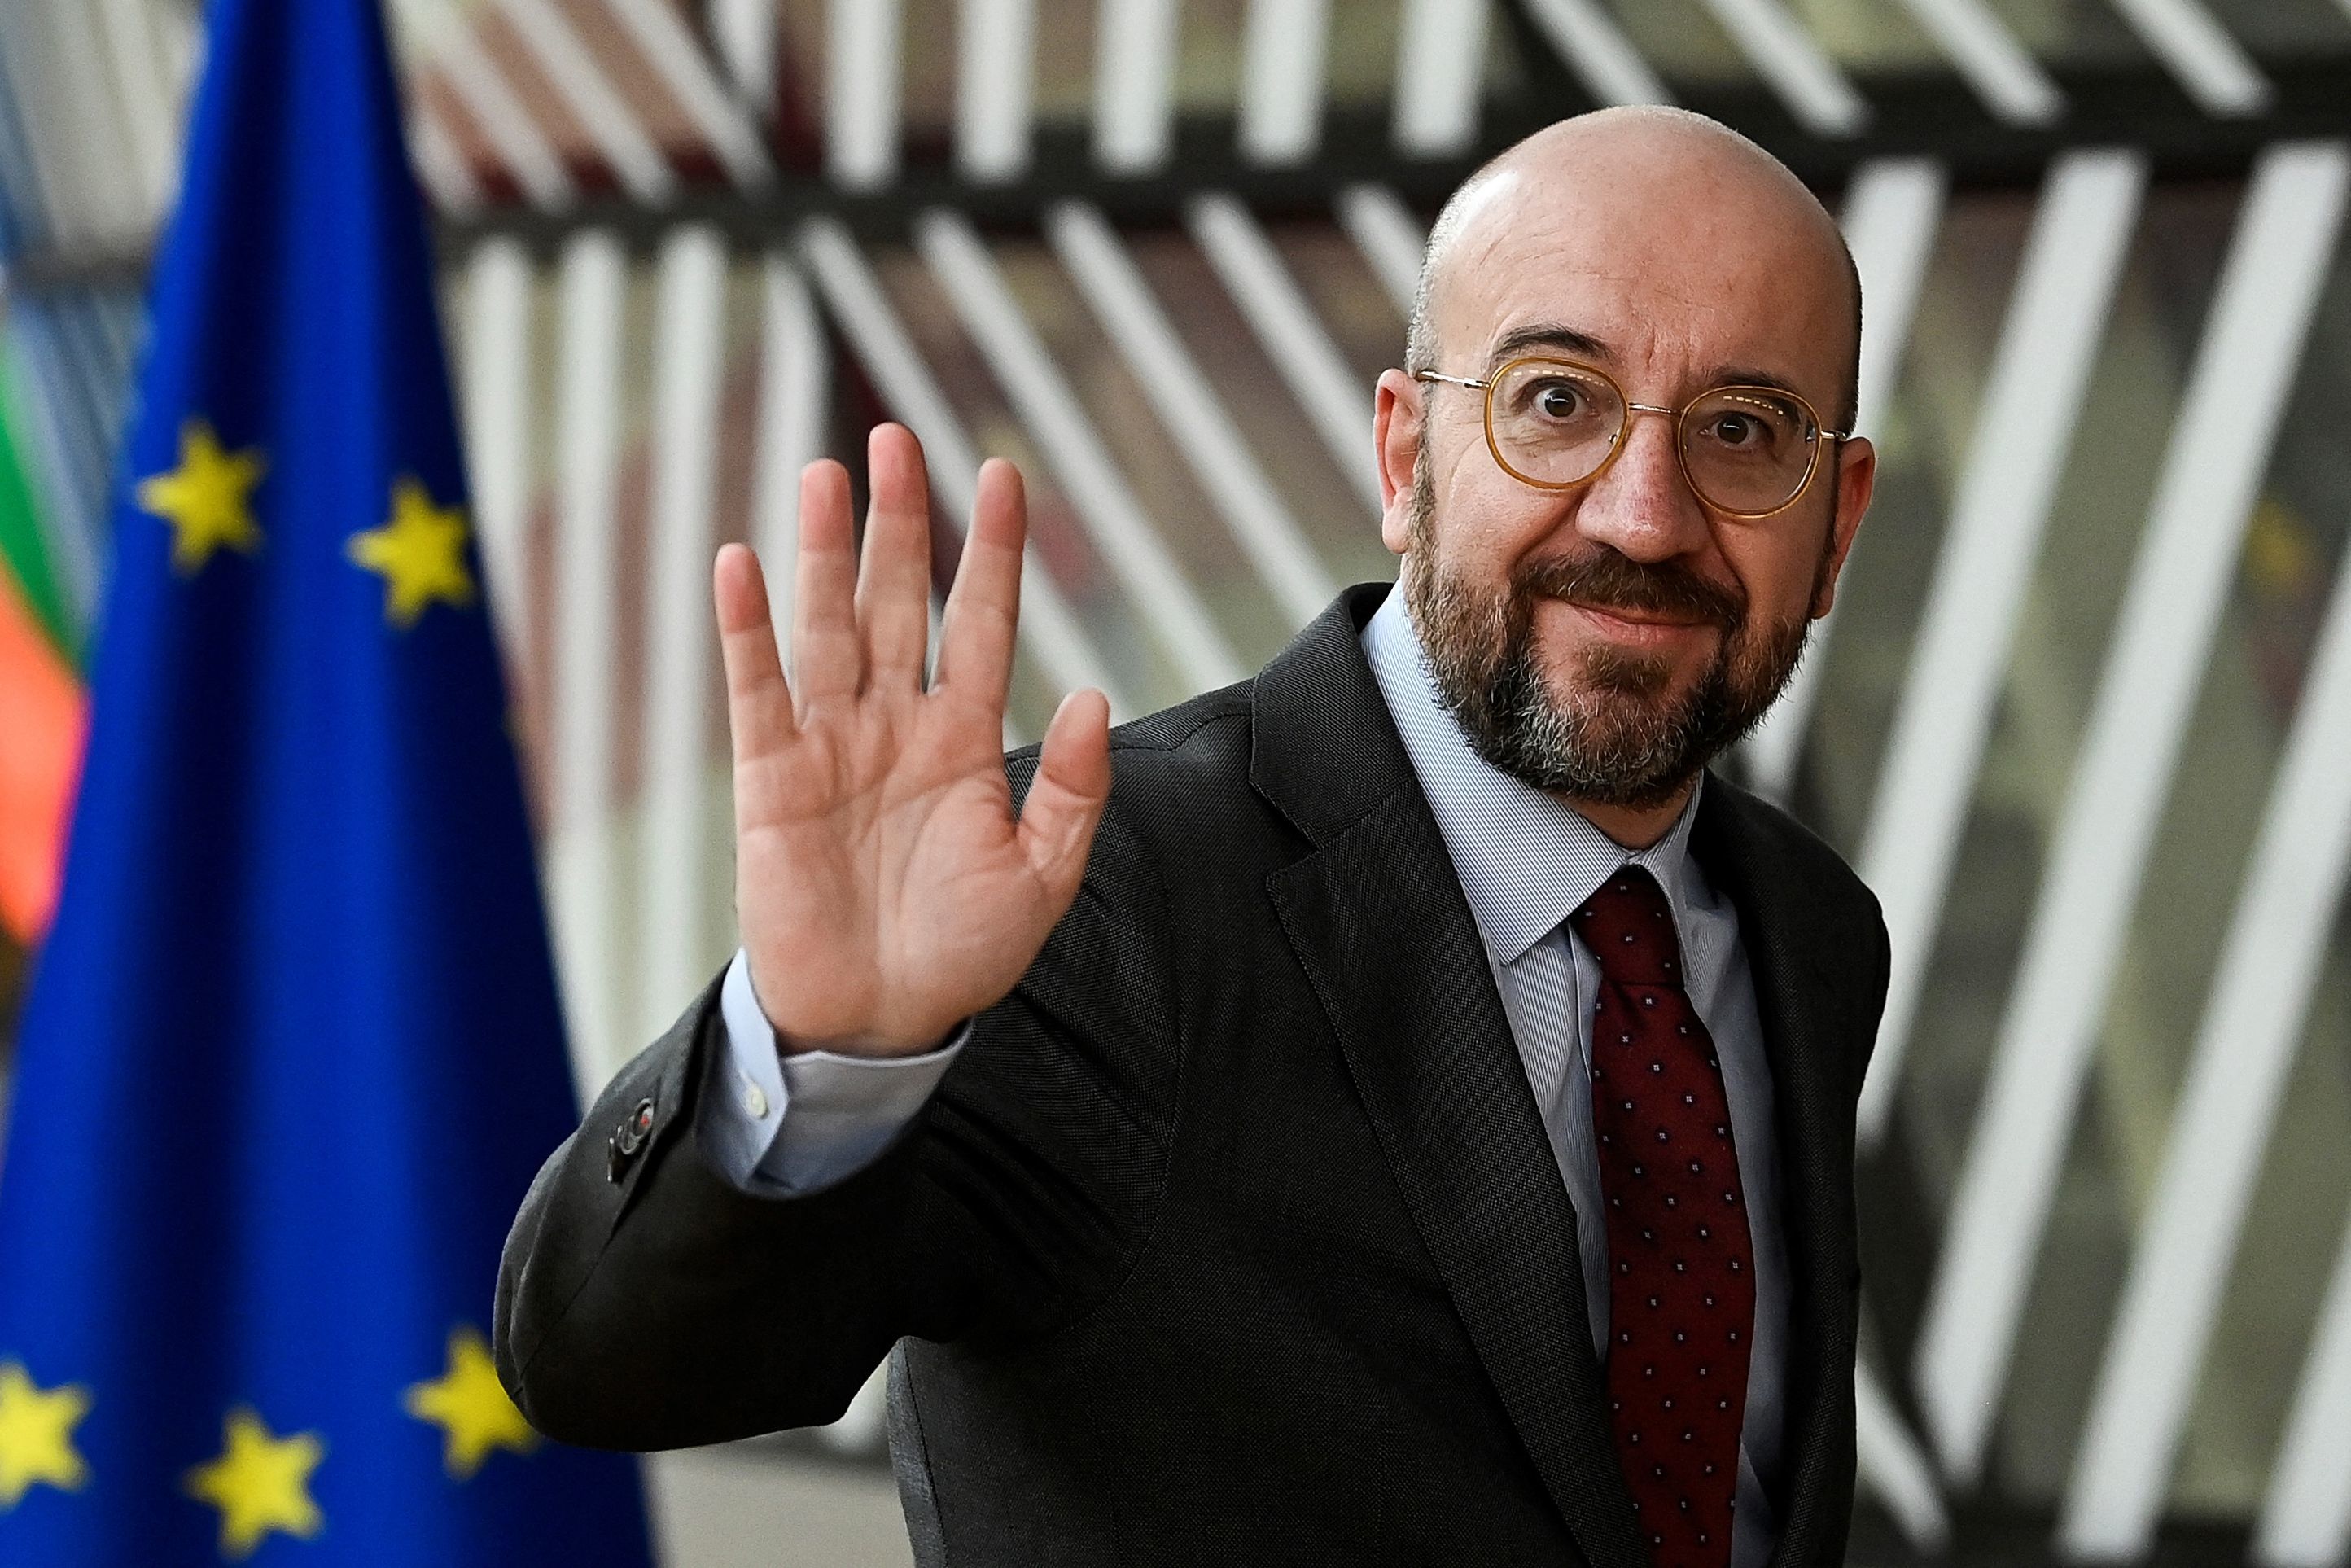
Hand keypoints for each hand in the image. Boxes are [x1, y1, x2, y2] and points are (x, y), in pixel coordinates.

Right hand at [715, 424, 1111, 1056]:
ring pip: (829, 627)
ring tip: (828, 473)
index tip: (1002, 473)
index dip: (991, 552)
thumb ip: (1072, 790)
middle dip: (901, 523)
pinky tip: (739, 564)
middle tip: (896, 440)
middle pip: (899, 602)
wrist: (879, 1021)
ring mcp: (831, 744)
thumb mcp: (1043, 877)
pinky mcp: (770, 778)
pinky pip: (756, 691)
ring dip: (827, 552)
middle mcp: (897, 725)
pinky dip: (745, 630)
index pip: (983, 623)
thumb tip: (1095, 696)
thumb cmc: (963, 951)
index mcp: (966, 740)